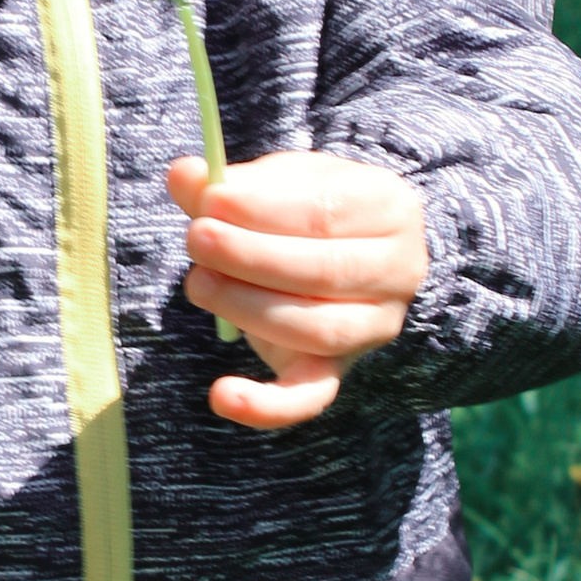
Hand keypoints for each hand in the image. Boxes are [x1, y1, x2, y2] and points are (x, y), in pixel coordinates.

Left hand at [170, 150, 427, 430]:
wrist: (341, 253)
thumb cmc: (306, 208)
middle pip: (325, 271)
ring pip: (315, 330)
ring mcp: (371, 327)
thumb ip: (231, 183)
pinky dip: (266, 406)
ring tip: (199, 282)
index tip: (209, 201)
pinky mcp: (337, 371)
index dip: (263, 210)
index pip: (328, 212)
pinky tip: (222, 396)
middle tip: (196, 238)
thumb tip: (183, 175)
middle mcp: (397, 273)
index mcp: (390, 210)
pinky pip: (308, 398)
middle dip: (251, 256)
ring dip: (248, 308)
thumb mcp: (277, 182)